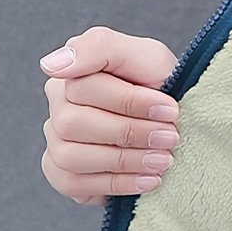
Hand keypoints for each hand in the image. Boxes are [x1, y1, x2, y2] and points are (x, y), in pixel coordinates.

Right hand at [39, 27, 181, 204]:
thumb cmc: (160, 84)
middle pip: (74, 124)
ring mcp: (57, 141)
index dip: (131, 102)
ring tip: (163, 160)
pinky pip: (74, 184)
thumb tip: (52, 66)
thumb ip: (100, 46)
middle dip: (131, 133)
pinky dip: (117, 184)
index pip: (84, 87)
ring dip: (125, 161)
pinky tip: (150, 180)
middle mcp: (58, 107)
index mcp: (72, 74)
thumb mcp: (145, 55)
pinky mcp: (64, 174)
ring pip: (70, 156)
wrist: (179, 124)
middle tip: (170, 138)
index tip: (171, 111)